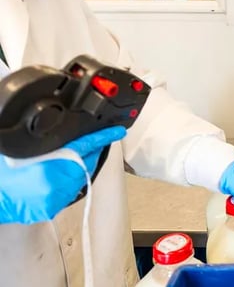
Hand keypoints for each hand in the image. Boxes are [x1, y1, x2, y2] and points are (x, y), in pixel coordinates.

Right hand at [0, 126, 125, 224]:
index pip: (84, 147)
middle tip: (89, 141)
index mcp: (49, 167)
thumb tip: (67, 135)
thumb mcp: (22, 150)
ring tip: (67, 157)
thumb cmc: (4, 174)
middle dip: (89, 151)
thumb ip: (47, 143)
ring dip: (80, 165)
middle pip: (86, 162)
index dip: (102, 137)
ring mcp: (57, 198)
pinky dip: (70, 179)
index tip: (117, 131)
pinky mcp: (53, 207)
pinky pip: (71, 188)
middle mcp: (57, 185)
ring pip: (80, 175)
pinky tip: (60, 172)